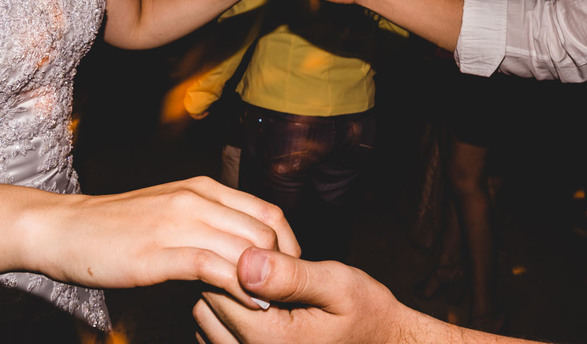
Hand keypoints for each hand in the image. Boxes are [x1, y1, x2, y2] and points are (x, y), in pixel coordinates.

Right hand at [24, 176, 298, 306]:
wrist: (63, 228)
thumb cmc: (118, 227)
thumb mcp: (172, 212)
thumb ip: (209, 222)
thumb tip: (248, 248)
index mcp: (204, 188)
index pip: (268, 212)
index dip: (289, 246)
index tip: (289, 275)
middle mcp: (196, 199)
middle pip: (265, 232)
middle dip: (283, 268)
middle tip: (286, 297)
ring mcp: (177, 223)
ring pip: (245, 249)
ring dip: (266, 281)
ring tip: (274, 305)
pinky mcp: (158, 252)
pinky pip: (214, 267)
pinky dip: (239, 288)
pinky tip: (250, 305)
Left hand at [193, 247, 417, 343]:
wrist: (382, 343)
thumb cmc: (364, 312)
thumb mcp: (337, 285)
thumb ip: (290, 275)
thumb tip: (246, 260)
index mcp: (273, 340)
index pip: (218, 291)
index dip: (233, 262)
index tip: (262, 252)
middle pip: (205, 307)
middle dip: (225, 281)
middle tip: (263, 266)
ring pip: (205, 322)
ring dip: (224, 300)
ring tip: (262, 286)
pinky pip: (216, 338)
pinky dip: (227, 317)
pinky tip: (258, 304)